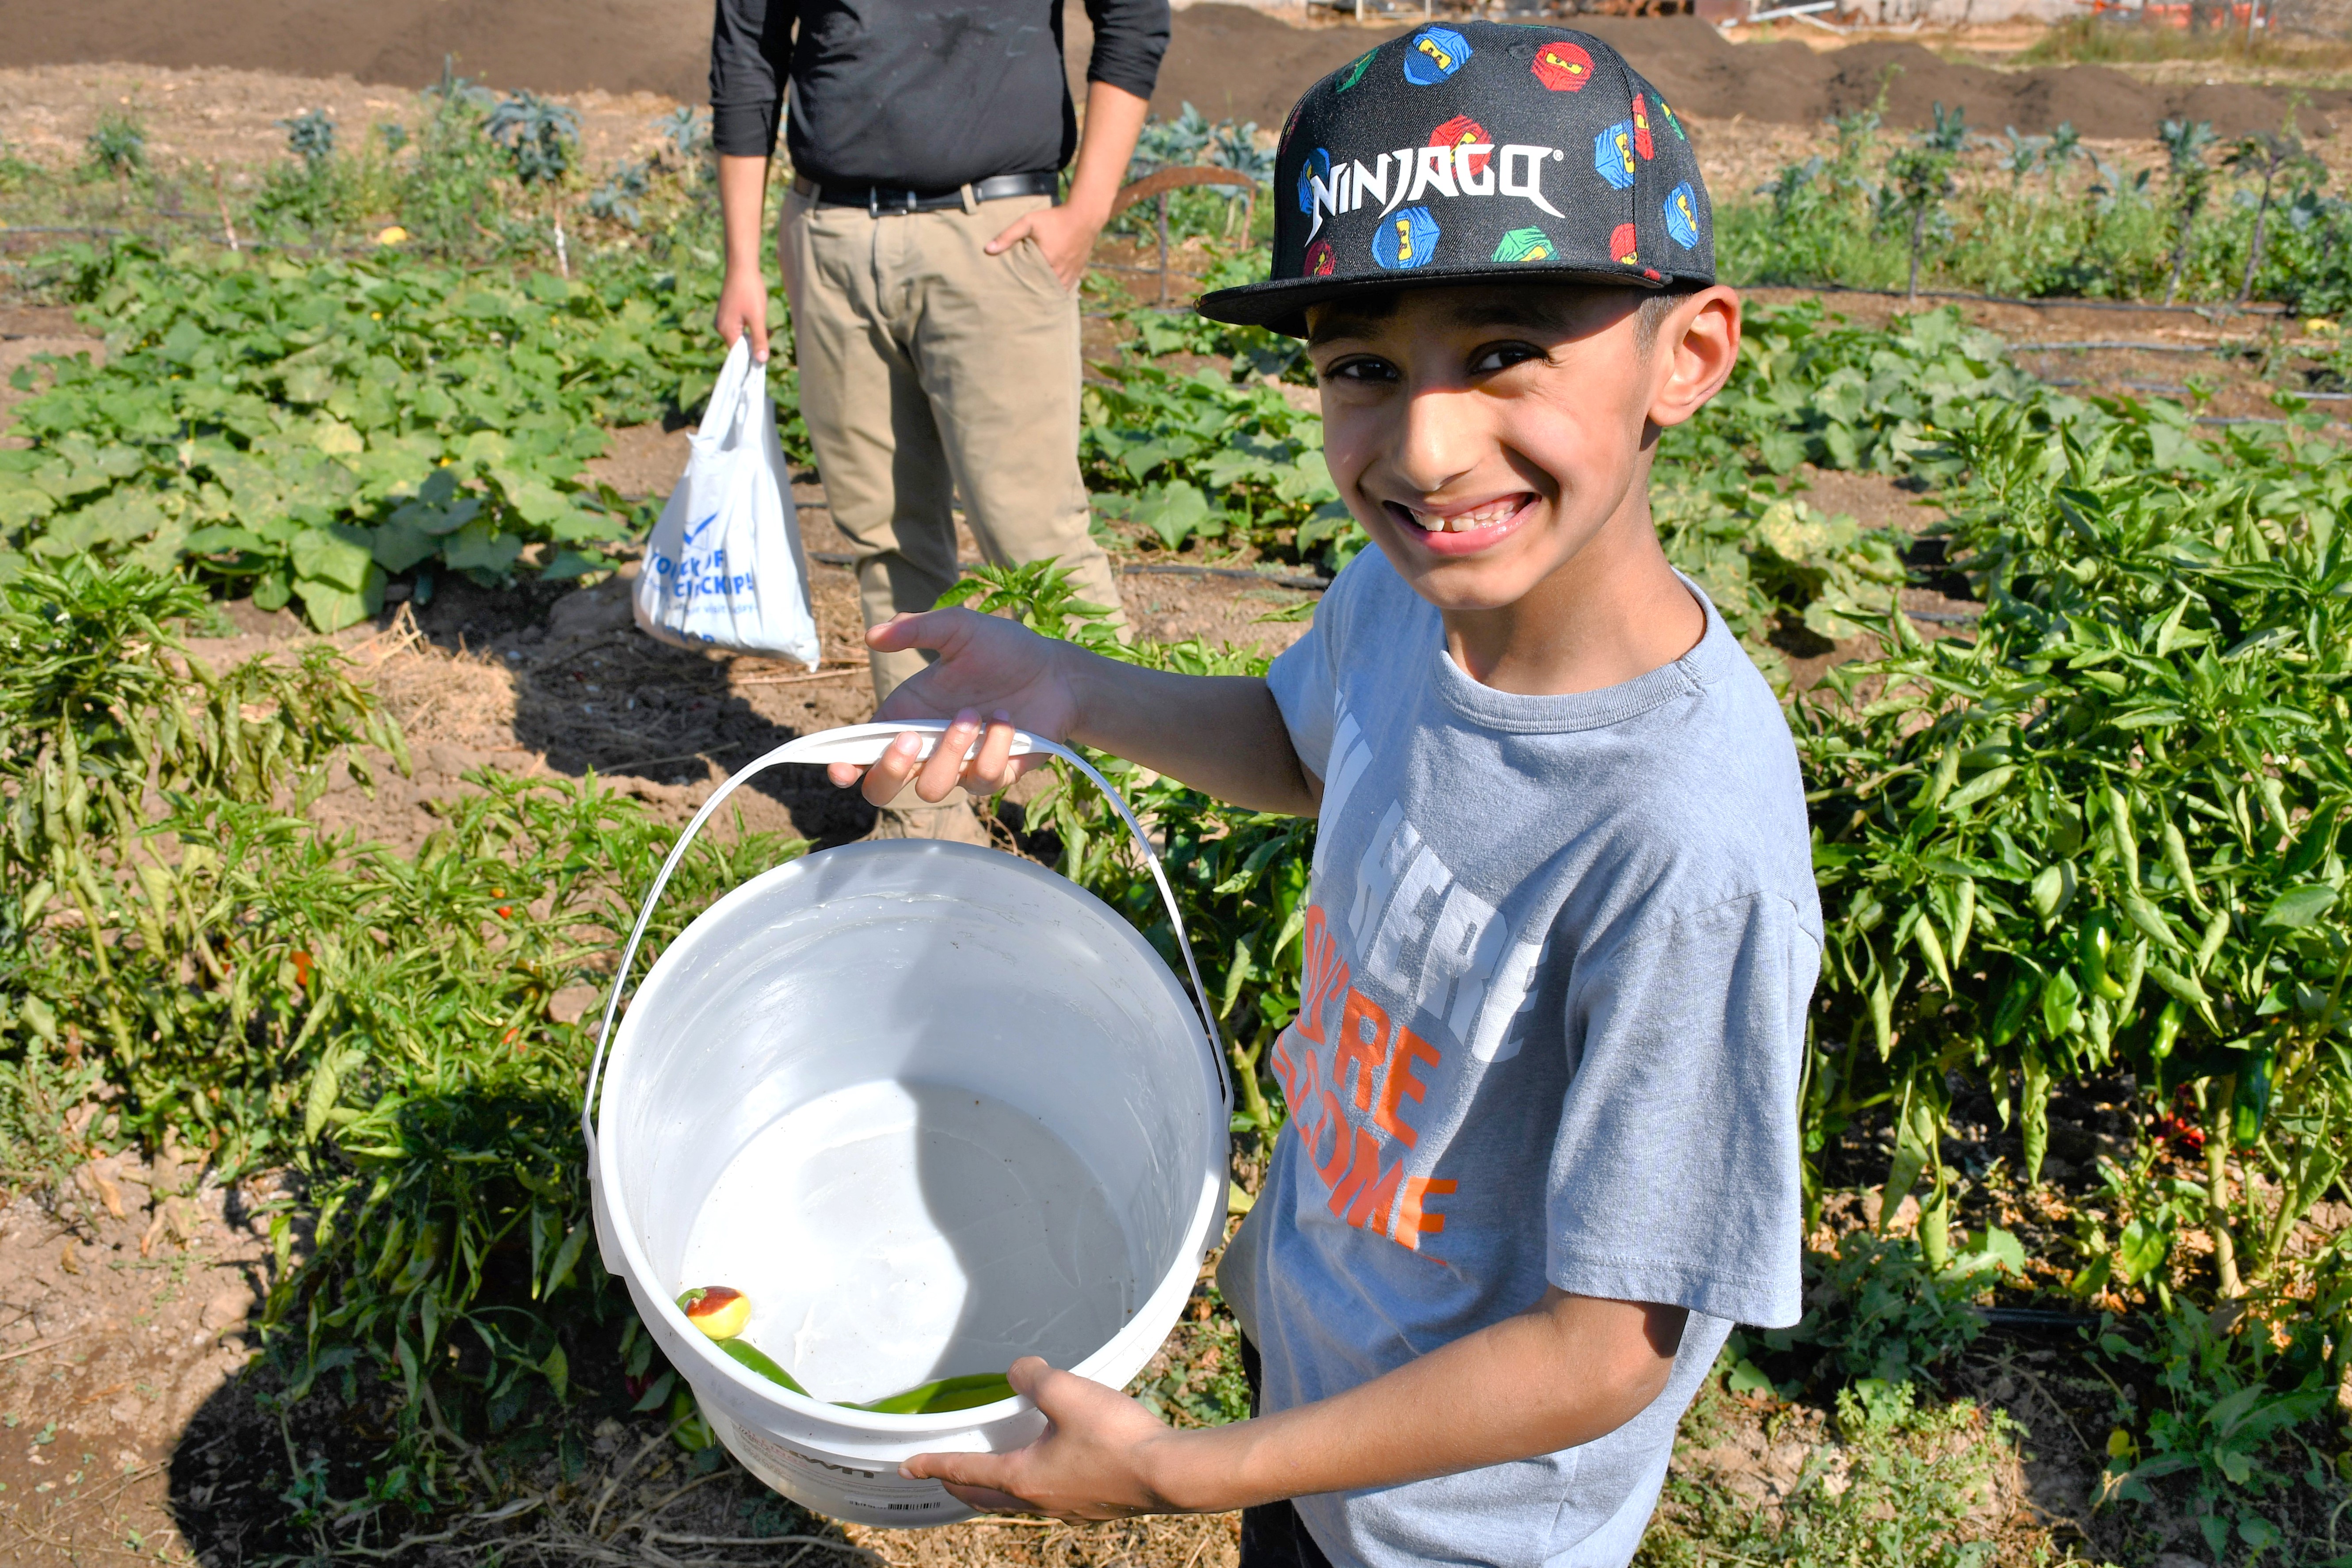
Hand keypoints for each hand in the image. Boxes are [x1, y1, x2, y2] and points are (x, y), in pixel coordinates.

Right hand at [714, 267, 768, 361]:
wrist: (742, 267)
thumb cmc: (749, 291)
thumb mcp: (758, 318)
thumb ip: (760, 340)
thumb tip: (761, 361)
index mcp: (726, 330)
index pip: (738, 355)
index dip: (752, 358)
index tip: (765, 359)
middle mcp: (721, 327)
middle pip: (740, 346)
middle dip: (756, 343)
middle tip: (770, 334)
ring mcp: (723, 319)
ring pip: (742, 336)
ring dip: (755, 334)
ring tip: (767, 326)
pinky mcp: (727, 313)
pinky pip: (740, 327)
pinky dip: (751, 327)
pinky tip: (760, 319)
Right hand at [825, 608, 1080, 803]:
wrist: (1057, 672)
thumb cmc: (1004, 649)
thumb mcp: (959, 629)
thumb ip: (917, 629)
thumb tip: (872, 634)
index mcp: (907, 714)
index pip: (863, 751)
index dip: (845, 765)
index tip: (840, 768)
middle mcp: (927, 746)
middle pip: (883, 789)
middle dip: (889, 770)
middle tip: (912, 737)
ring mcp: (959, 765)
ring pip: (931, 789)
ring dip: (950, 752)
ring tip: (977, 714)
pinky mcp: (993, 775)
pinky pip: (981, 781)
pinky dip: (993, 749)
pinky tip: (1008, 722)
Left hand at [901, 1357, 1184, 1520]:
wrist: (1170, 1473)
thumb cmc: (1115, 1437)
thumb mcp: (1067, 1392)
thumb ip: (1034, 1377)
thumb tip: (1019, 1371)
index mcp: (1024, 1477)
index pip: (966, 1472)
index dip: (934, 1465)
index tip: (908, 1466)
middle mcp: (1040, 1501)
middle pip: (987, 1496)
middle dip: (961, 1486)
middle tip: (944, 1476)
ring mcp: (1069, 1510)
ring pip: (1019, 1501)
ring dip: (998, 1488)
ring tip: (995, 1472)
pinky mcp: (1095, 1507)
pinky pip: (1051, 1499)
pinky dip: (1034, 1487)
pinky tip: (1051, 1471)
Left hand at [985, 201, 1107, 291]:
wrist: (1084, 216)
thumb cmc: (1055, 218)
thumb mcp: (1029, 222)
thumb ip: (1008, 235)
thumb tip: (988, 249)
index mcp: (1047, 264)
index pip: (1029, 284)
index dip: (1019, 289)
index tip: (1009, 291)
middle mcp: (1060, 273)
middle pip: (1042, 292)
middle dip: (1031, 295)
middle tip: (1018, 299)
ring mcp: (1070, 275)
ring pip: (1055, 293)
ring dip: (1044, 294)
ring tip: (1032, 299)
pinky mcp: (1076, 273)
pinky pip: (1065, 289)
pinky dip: (1056, 291)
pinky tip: (1047, 292)